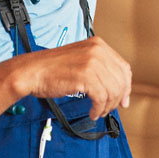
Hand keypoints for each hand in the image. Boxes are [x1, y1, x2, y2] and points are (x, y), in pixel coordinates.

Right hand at [10, 36, 131, 120]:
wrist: (32, 71)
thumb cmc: (52, 69)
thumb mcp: (80, 60)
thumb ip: (99, 68)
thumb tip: (118, 88)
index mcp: (98, 44)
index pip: (124, 67)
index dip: (126, 86)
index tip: (124, 99)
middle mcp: (97, 50)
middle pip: (121, 80)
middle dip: (117, 99)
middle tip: (109, 109)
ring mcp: (91, 62)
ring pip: (112, 91)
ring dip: (107, 107)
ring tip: (98, 112)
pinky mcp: (85, 76)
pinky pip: (101, 98)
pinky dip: (98, 109)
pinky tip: (93, 112)